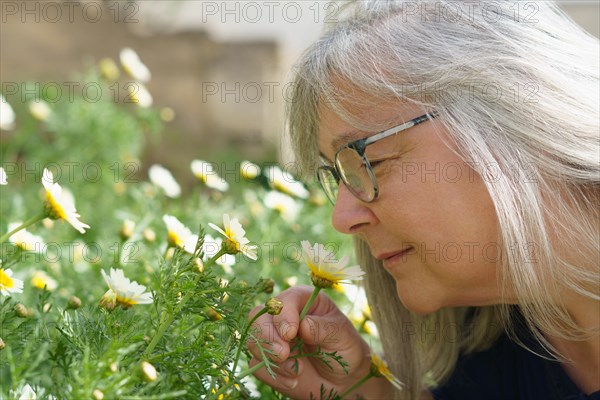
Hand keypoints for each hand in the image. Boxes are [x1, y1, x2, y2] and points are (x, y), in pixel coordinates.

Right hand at [247, 285, 385, 398]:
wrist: (344, 380)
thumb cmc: (345, 349)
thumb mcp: (342, 336)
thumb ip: (324, 328)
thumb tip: (303, 324)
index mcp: (303, 301)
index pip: (284, 300)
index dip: (283, 315)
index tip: (290, 333)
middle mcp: (283, 316)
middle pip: (258, 316)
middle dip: (267, 336)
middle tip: (284, 354)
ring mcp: (273, 338)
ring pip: (253, 340)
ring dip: (270, 357)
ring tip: (295, 371)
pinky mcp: (267, 360)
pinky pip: (257, 365)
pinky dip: (274, 375)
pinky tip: (293, 381)